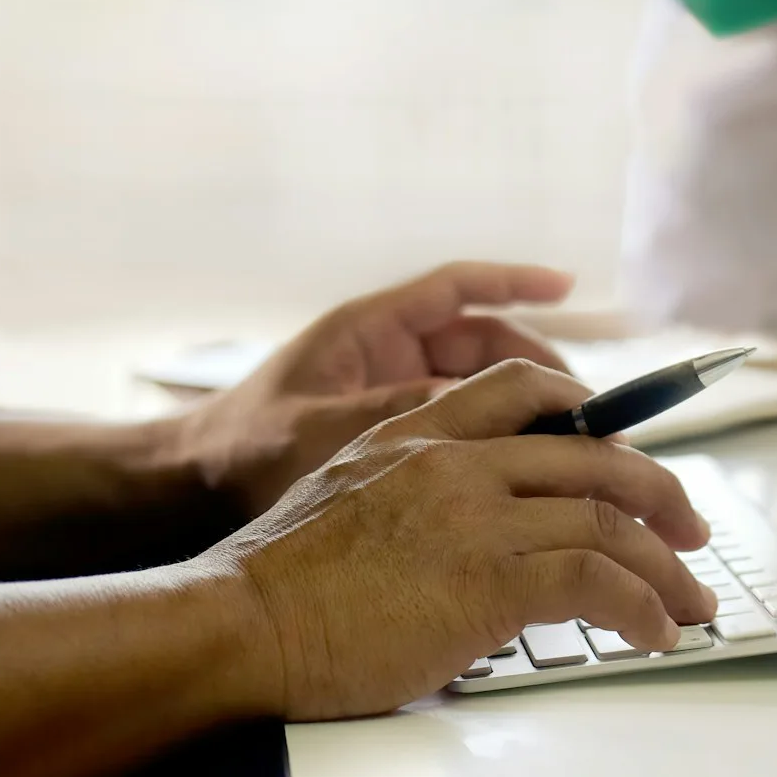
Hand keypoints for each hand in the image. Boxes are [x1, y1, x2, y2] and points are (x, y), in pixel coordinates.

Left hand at [176, 262, 575, 517]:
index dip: (515, 281)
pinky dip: (495, 443)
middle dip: (538, 372)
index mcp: (368, 329)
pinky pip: (457, 427)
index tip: (568, 287)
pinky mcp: (388, 434)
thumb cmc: (239, 454)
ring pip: (477, 390)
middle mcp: (385, 352)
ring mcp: (388, 392)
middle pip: (483, 345)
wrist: (185, 495)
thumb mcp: (324, 429)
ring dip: (524, 414)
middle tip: (590, 415)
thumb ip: (403, 413)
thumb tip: (485, 408)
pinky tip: (529, 478)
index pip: (457, 289)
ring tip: (574, 454)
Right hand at [207, 360, 717, 721]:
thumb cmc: (280, 584)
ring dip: (667, 566)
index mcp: (418, 432)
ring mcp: (476, 514)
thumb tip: (473, 524)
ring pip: (610, 519)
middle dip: (659, 493)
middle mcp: (455, 459)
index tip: (631, 450)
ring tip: (690, 600)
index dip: (595, 414)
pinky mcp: (489, 579)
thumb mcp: (351, 497)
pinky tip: (655, 630)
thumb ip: (418, 489)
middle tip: (691, 529)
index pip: (528, 386)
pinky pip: (599, 582)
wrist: (239, 623)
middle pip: (593, 453)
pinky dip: (644, 606)